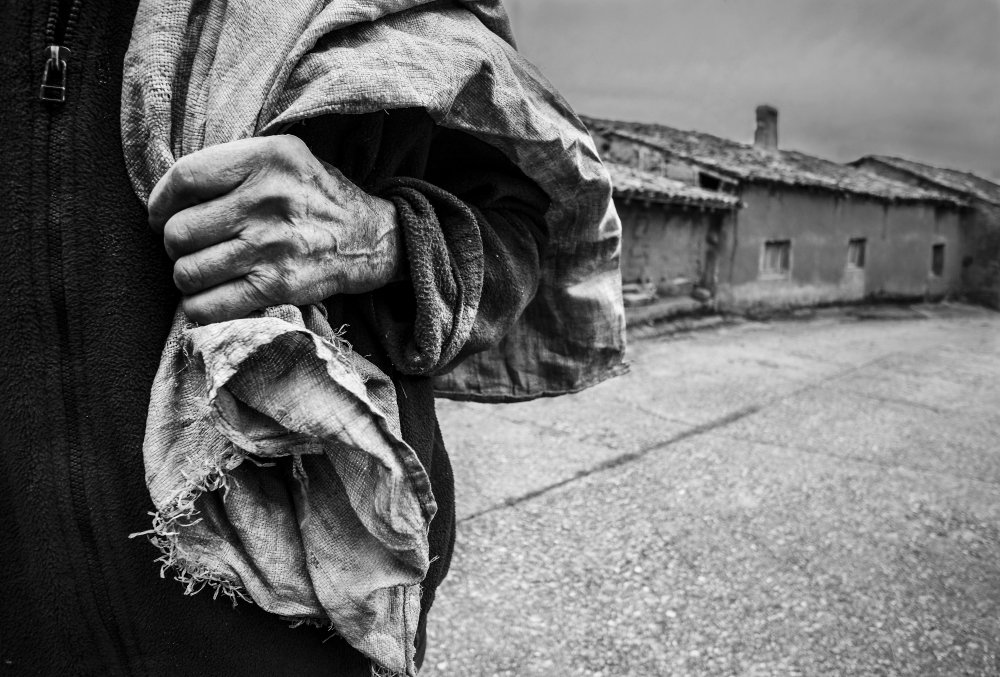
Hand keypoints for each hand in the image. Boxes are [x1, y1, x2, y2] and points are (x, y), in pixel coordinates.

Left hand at [148, 135, 401, 323]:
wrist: (373, 238)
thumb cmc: (317, 197)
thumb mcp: (285, 158)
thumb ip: (235, 165)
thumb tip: (171, 195)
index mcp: (267, 158)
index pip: (185, 177)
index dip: (160, 201)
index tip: (161, 216)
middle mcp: (268, 199)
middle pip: (180, 231)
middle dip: (176, 246)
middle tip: (193, 248)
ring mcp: (272, 245)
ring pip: (188, 272)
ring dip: (188, 278)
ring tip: (205, 272)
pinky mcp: (279, 284)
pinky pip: (210, 306)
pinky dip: (199, 308)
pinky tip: (211, 298)